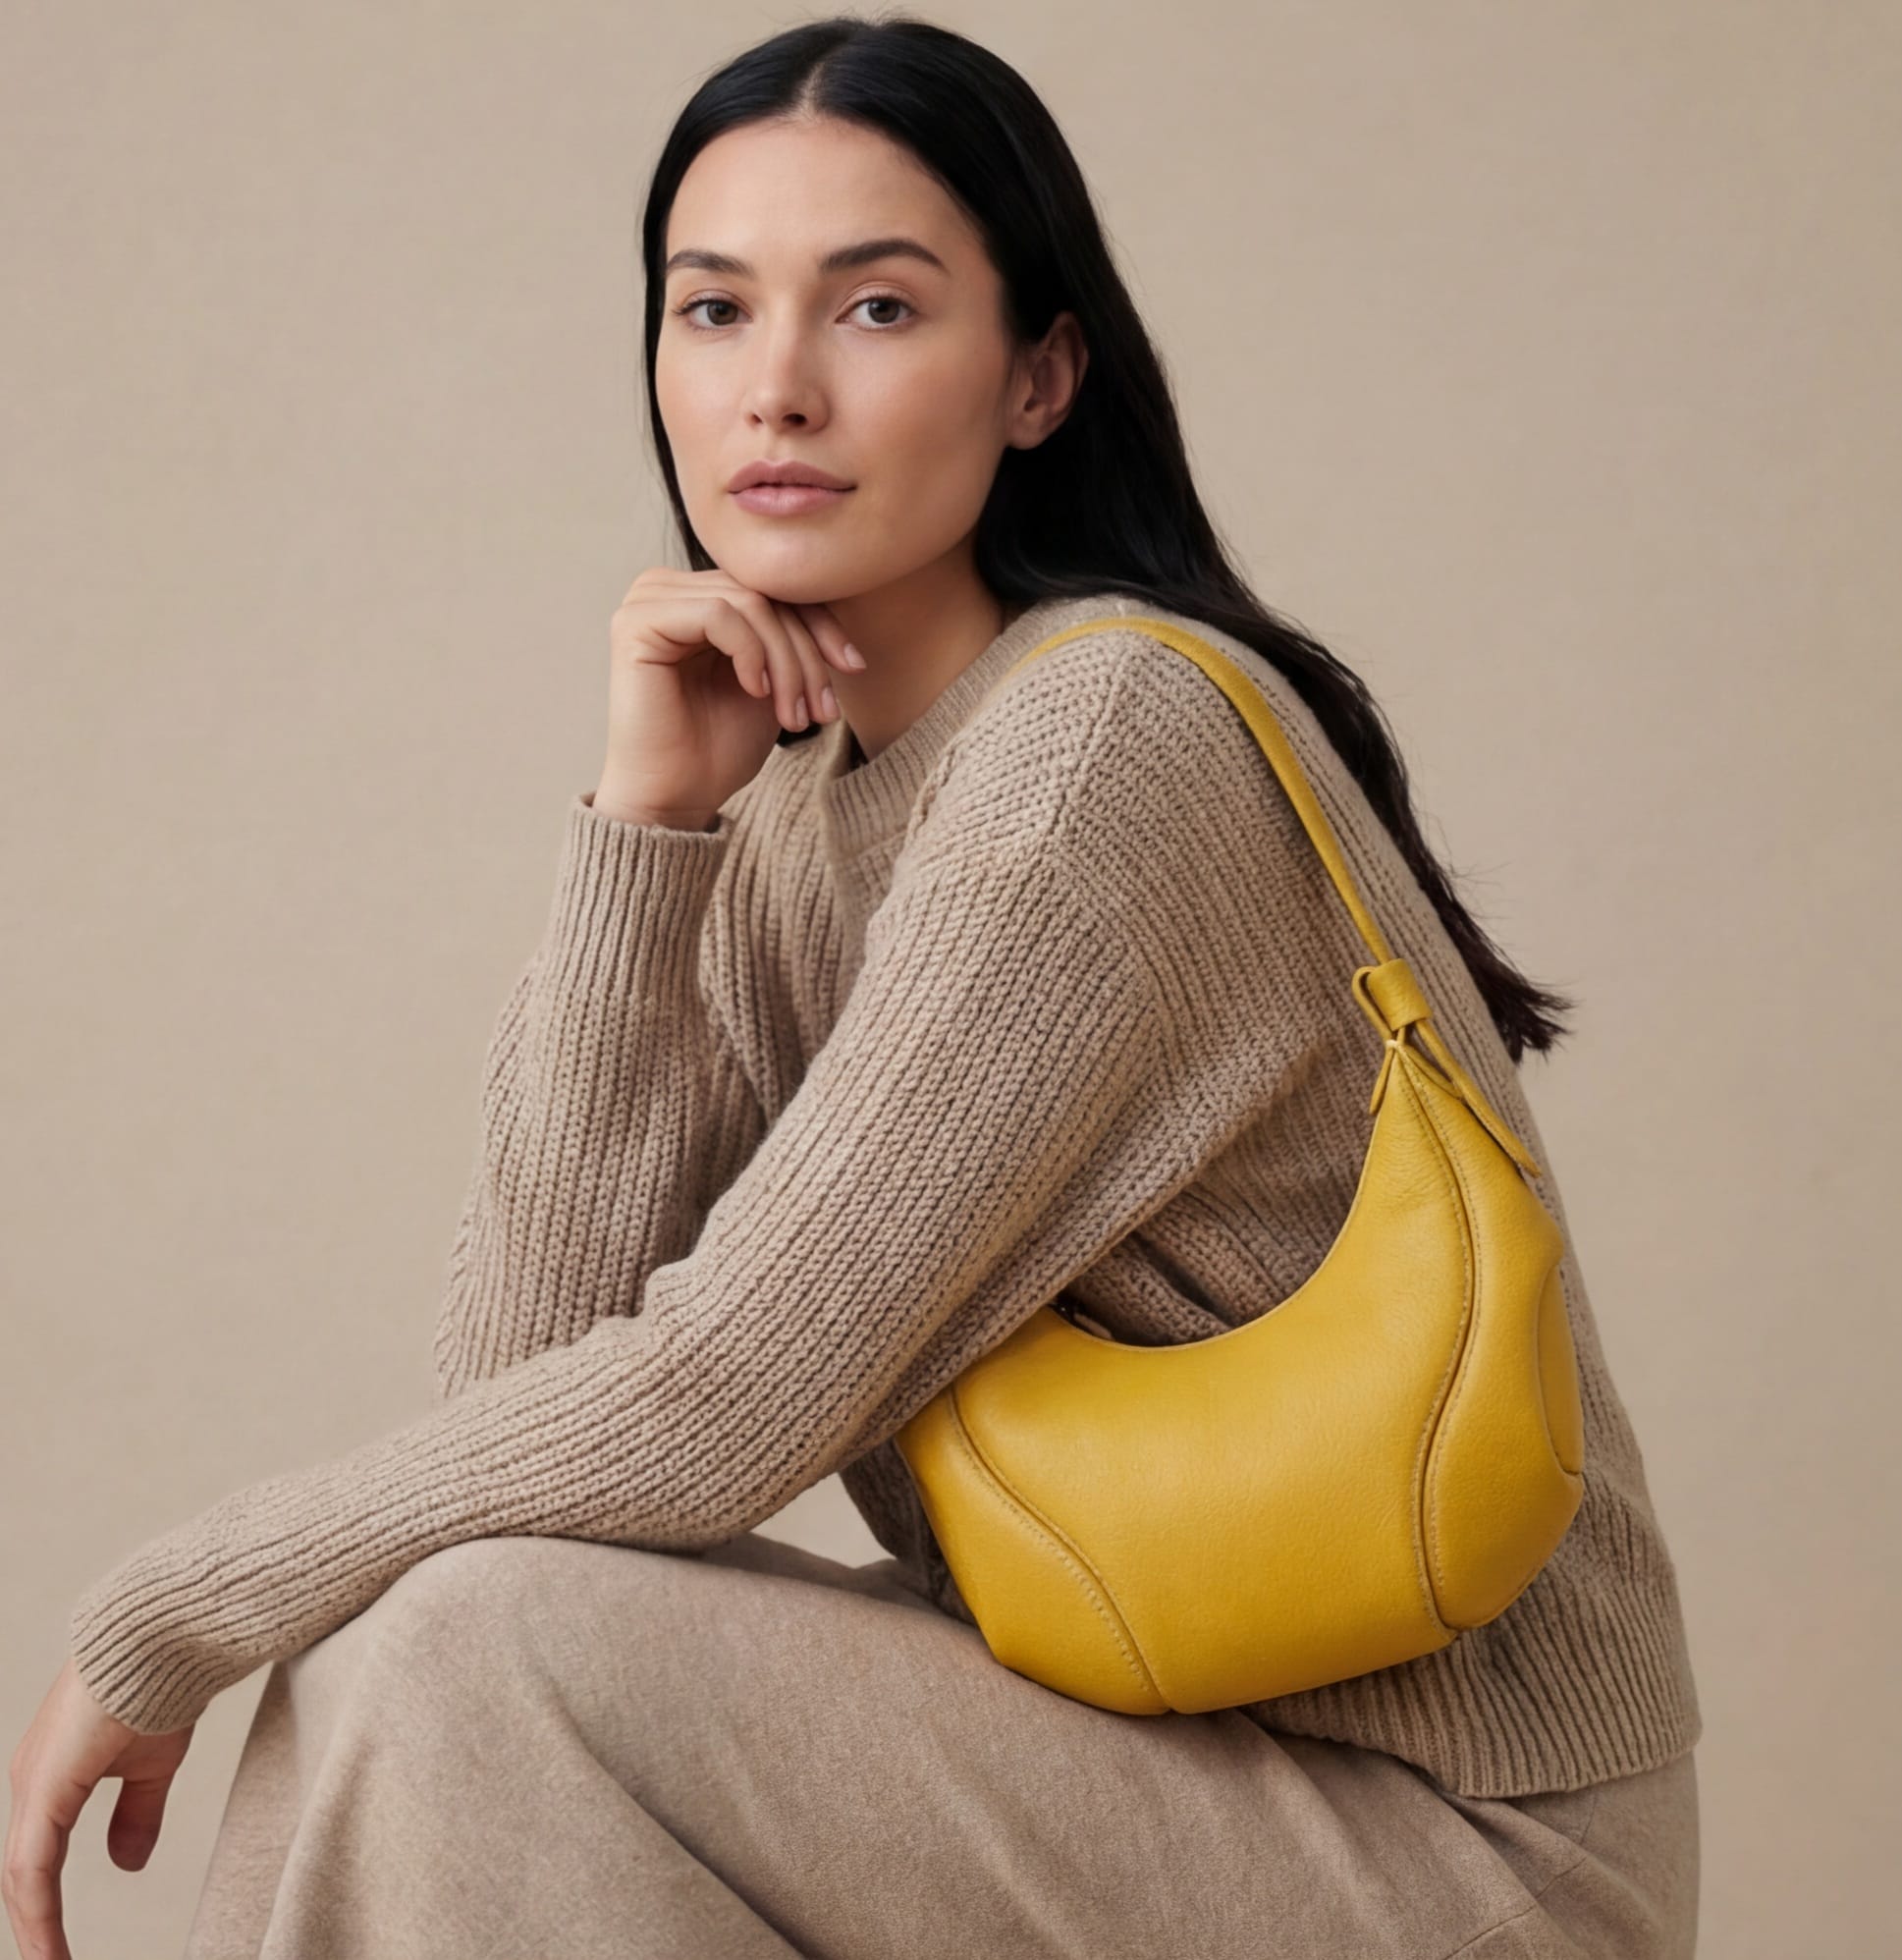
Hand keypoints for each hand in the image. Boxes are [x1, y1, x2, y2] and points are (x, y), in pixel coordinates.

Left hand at [5, 1659, 191, 1959]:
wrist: (165, 1637)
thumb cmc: (160, 1686)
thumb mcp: (152, 1765)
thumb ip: (136, 1814)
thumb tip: (126, 1863)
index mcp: (52, 1778)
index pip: (37, 1861)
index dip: (44, 1911)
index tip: (58, 1955)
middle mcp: (32, 1782)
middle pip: (22, 1874)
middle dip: (35, 1929)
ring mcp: (32, 1784)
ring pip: (21, 1876)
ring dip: (34, 1929)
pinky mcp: (43, 1788)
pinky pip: (31, 1867)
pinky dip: (37, 1913)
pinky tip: (48, 1947)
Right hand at [593, 568, 863, 826]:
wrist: (676, 798)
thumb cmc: (719, 747)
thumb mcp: (775, 680)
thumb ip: (790, 633)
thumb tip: (839, 593)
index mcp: (696, 595)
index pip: (773, 586)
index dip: (821, 624)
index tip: (855, 667)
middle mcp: (667, 588)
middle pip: (764, 593)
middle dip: (806, 653)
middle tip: (822, 710)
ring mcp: (647, 601)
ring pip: (748, 603)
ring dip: (785, 662)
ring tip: (793, 714)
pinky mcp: (637, 624)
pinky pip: (717, 615)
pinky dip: (750, 654)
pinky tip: (755, 692)